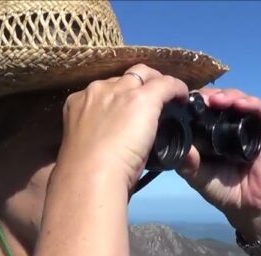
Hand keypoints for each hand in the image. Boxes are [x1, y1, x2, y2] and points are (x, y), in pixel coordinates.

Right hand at [58, 64, 188, 189]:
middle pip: (124, 78)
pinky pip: (166, 84)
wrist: (91, 176)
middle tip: (151, 102)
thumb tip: (113, 146)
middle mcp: (97, 90)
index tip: (128, 111)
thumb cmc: (85, 172)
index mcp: (77, 103)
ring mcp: (120, 92)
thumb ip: (98, 138)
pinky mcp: (143, 98)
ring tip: (168, 99)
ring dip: (156, 84)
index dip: (119, 98)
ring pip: (144, 74)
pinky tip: (183, 98)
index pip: (104, 90)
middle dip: (138, 86)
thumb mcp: (87, 147)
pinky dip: (177, 89)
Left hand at [176, 88, 260, 239]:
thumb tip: (177, 145)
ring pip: (242, 101)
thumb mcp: (197, 176)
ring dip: (230, 95)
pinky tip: (240, 103)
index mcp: (215, 133)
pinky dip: (251, 104)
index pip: (207, 109)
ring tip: (217, 99)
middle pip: (224, 100)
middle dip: (212, 95)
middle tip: (200, 98)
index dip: (198, 101)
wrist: (247, 207)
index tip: (185, 100)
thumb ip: (186, 162)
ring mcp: (252, 129)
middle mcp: (233, 127)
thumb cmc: (222, 190)